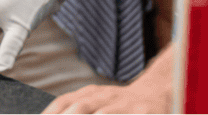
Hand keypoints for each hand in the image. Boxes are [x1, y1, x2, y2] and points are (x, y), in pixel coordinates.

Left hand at [43, 45, 173, 113]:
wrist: (155, 93)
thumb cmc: (120, 104)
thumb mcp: (97, 103)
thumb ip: (76, 109)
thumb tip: (54, 114)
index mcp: (90, 94)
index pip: (65, 101)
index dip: (52, 111)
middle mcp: (104, 97)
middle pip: (81, 108)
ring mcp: (123, 105)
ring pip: (103, 113)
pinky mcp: (142, 113)